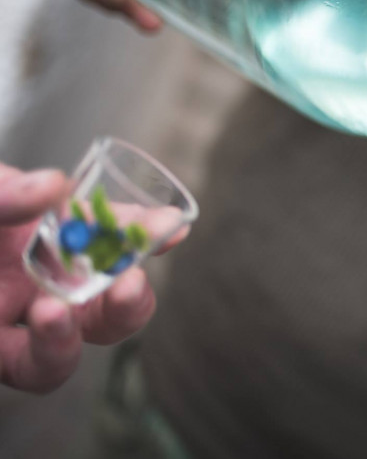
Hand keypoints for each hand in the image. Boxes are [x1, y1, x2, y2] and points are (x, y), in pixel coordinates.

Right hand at [0, 163, 184, 392]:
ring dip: (139, 270)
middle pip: (87, 334)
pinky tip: (166, 220)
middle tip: (127, 285)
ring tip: (155, 235)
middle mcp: (30, 308)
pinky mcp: (87, 238)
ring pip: (114, 293)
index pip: (26, 362)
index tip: (52, 312)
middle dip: (115, 314)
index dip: (49, 349)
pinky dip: (140, 230)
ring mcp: (62, 276)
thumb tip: (50, 188)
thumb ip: (1, 202)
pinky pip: (120, 244)